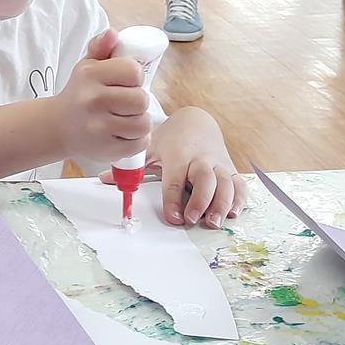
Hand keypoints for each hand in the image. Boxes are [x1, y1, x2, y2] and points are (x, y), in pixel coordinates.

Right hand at [50, 29, 150, 163]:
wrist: (57, 126)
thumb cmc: (79, 93)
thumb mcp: (86, 65)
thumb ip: (101, 47)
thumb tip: (113, 34)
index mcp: (90, 74)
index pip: (134, 72)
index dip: (134, 77)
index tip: (125, 83)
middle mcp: (92, 100)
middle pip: (141, 100)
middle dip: (138, 102)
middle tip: (124, 103)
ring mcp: (98, 127)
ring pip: (143, 123)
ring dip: (138, 121)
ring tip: (124, 118)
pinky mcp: (105, 149)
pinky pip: (139, 143)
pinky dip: (136, 139)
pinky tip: (123, 133)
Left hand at [130, 107, 245, 227]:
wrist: (196, 122)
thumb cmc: (171, 139)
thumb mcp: (150, 148)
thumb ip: (133, 166)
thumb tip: (104, 179)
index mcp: (178, 155)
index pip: (174, 180)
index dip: (174, 200)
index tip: (174, 219)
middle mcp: (200, 159)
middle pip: (205, 180)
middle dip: (201, 200)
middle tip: (194, 220)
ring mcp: (218, 164)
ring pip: (225, 183)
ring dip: (223, 204)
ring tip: (215, 222)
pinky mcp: (230, 169)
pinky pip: (240, 185)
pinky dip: (240, 200)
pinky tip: (234, 213)